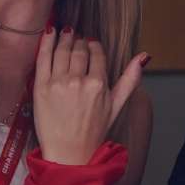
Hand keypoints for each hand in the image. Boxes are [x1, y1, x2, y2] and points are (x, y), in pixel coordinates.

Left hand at [33, 27, 144, 164]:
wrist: (69, 152)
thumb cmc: (93, 131)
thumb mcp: (117, 105)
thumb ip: (130, 79)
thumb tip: (144, 56)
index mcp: (99, 84)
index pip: (96, 54)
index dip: (93, 45)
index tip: (90, 42)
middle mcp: (78, 81)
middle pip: (78, 50)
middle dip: (77, 40)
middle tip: (75, 34)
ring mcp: (58, 83)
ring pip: (61, 51)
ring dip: (63, 38)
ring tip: (64, 32)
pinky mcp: (41, 87)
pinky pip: (43, 58)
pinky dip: (46, 42)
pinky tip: (49, 32)